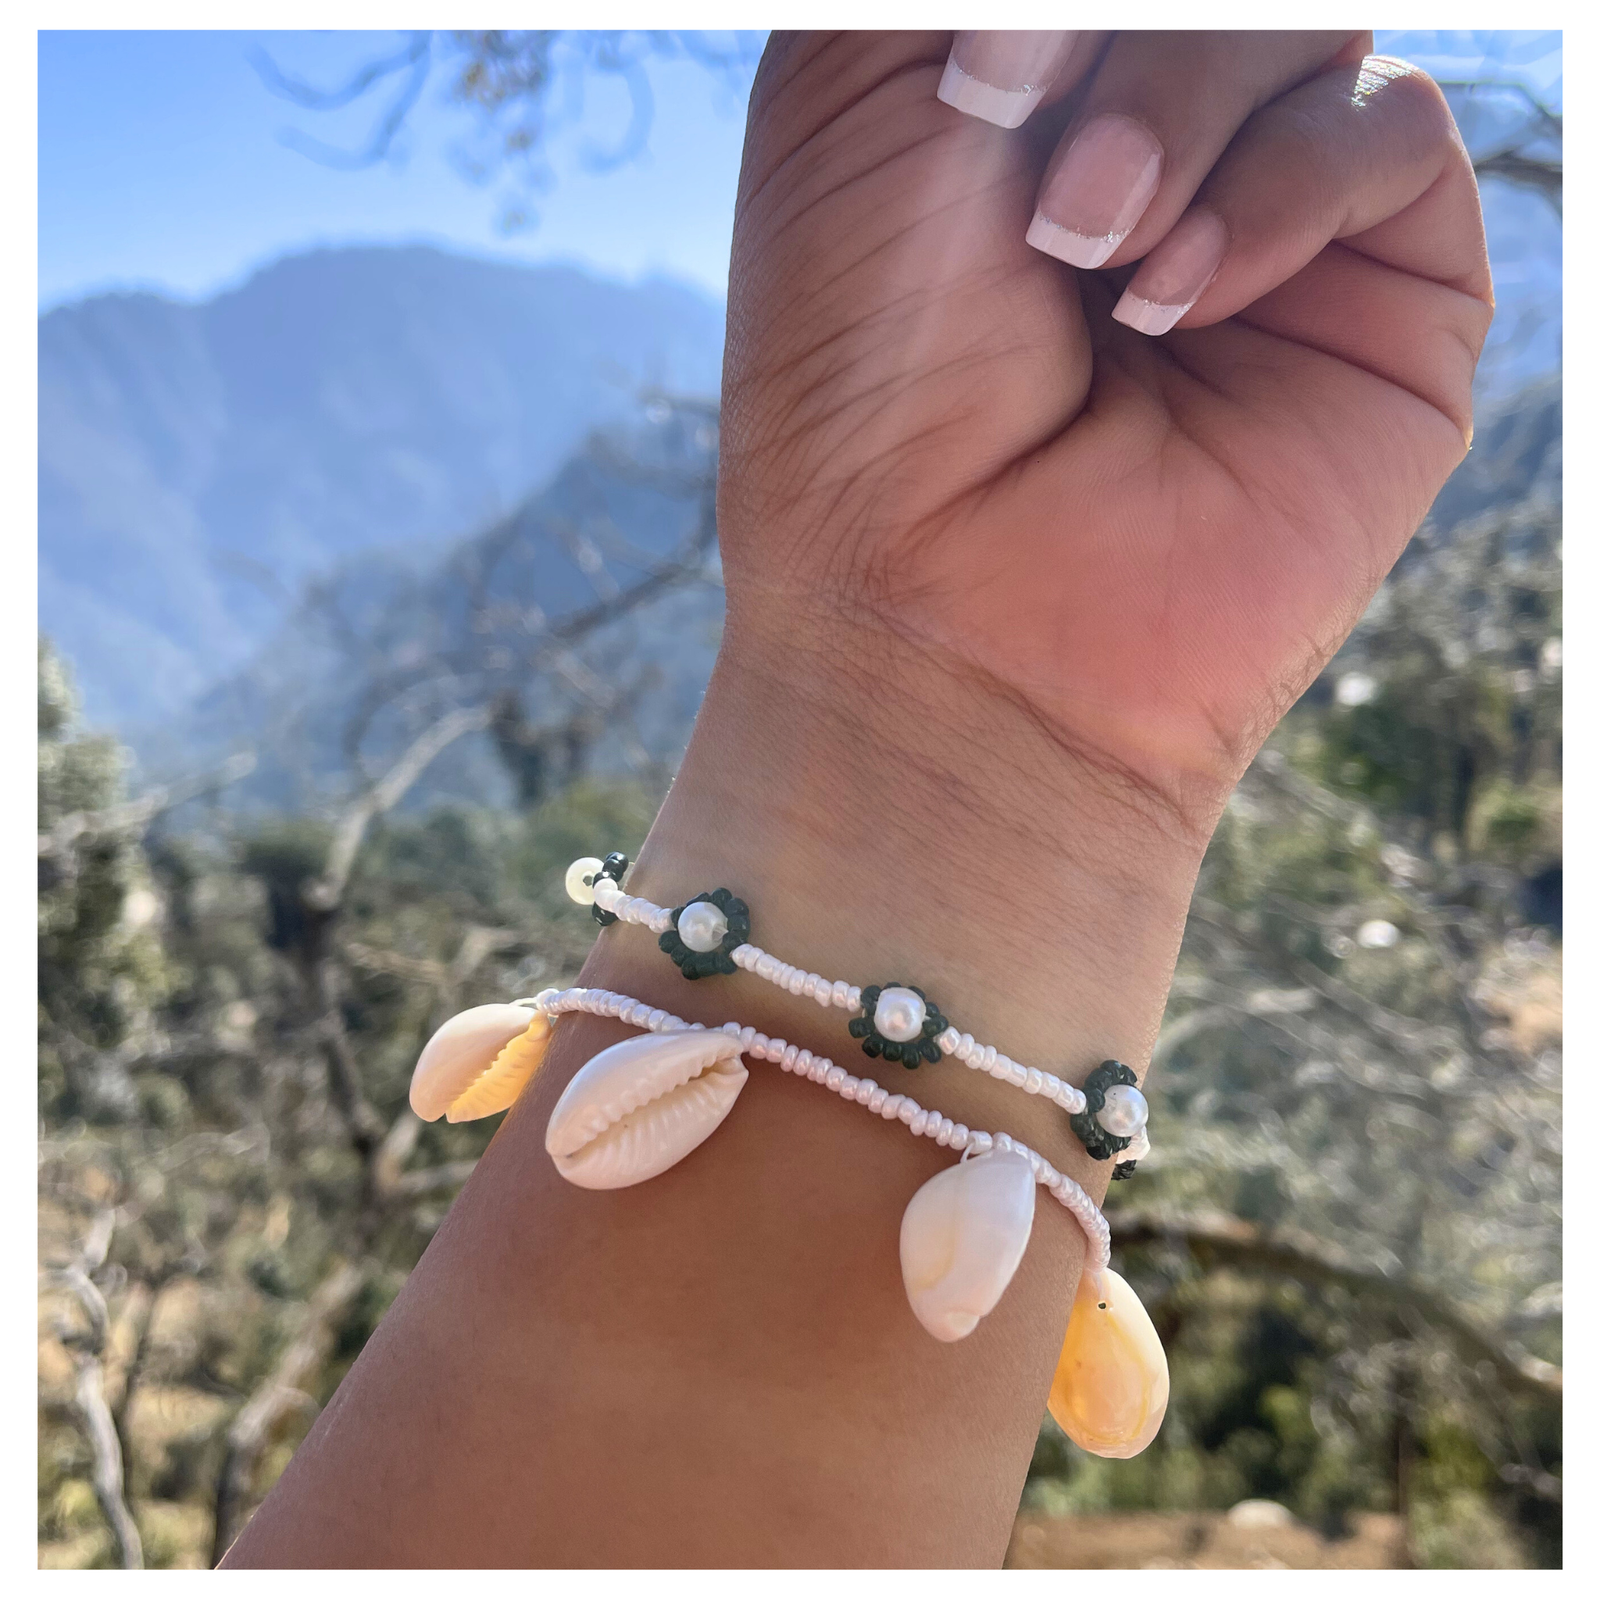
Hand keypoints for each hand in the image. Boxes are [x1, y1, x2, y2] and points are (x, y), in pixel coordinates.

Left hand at [719, 30, 1490, 833]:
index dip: (1049, 16)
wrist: (940, 613)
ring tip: (1086, 245)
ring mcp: (1275, 226)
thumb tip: (1068, 4)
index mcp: (1030, 97)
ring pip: (1302, 21)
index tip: (968, 69)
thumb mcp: (847, 97)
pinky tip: (1181, 298)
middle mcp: (1156, 148)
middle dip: (1106, 41)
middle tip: (1003, 119)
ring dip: (1176, 100)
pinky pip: (1391, 130)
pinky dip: (1284, 188)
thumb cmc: (865, 376)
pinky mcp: (1381, 308)